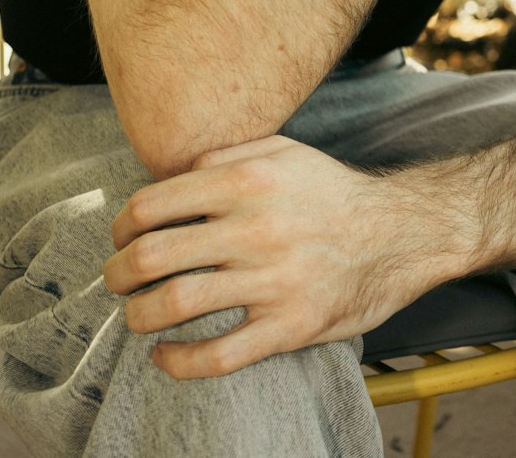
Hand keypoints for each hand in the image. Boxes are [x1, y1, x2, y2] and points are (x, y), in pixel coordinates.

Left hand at [104, 135, 441, 378]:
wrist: (400, 232)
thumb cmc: (332, 191)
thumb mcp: (283, 152)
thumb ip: (226, 157)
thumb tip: (173, 176)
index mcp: (247, 182)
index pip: (152, 205)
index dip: (121, 225)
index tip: (120, 237)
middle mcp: (255, 229)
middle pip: (153, 256)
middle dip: (118, 273)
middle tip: (115, 280)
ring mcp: (272, 281)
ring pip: (177, 305)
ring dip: (139, 316)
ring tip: (136, 315)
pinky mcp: (290, 326)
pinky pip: (219, 355)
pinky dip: (179, 362)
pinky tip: (166, 357)